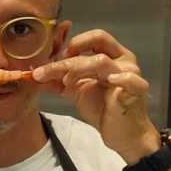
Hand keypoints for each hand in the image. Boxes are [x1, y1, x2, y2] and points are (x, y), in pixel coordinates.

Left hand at [33, 30, 157, 162]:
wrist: (119, 133)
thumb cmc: (102, 108)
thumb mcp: (75, 91)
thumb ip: (57, 80)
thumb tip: (34, 74)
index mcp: (111, 55)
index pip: (95, 37)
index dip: (74, 43)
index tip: (52, 57)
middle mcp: (122, 60)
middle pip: (96, 45)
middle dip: (66, 58)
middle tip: (44, 72)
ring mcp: (130, 73)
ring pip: (102, 62)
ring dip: (78, 69)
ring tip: (64, 81)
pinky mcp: (136, 90)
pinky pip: (130, 79)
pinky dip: (120, 78)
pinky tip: (109, 80)